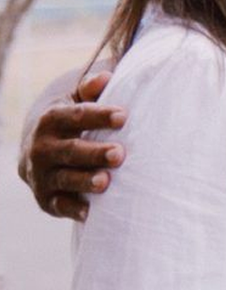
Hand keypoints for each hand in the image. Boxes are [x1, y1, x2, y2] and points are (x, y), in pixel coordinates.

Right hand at [19, 70, 125, 220]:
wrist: (37, 149)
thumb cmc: (72, 119)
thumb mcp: (76, 100)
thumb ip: (90, 89)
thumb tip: (106, 76)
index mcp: (52, 119)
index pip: (77, 116)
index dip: (99, 116)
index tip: (124, 116)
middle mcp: (42, 147)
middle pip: (71, 150)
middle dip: (95, 153)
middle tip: (120, 154)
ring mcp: (42, 174)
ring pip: (64, 178)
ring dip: (84, 181)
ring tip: (106, 182)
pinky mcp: (46, 198)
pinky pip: (59, 205)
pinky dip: (73, 209)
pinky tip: (91, 213)